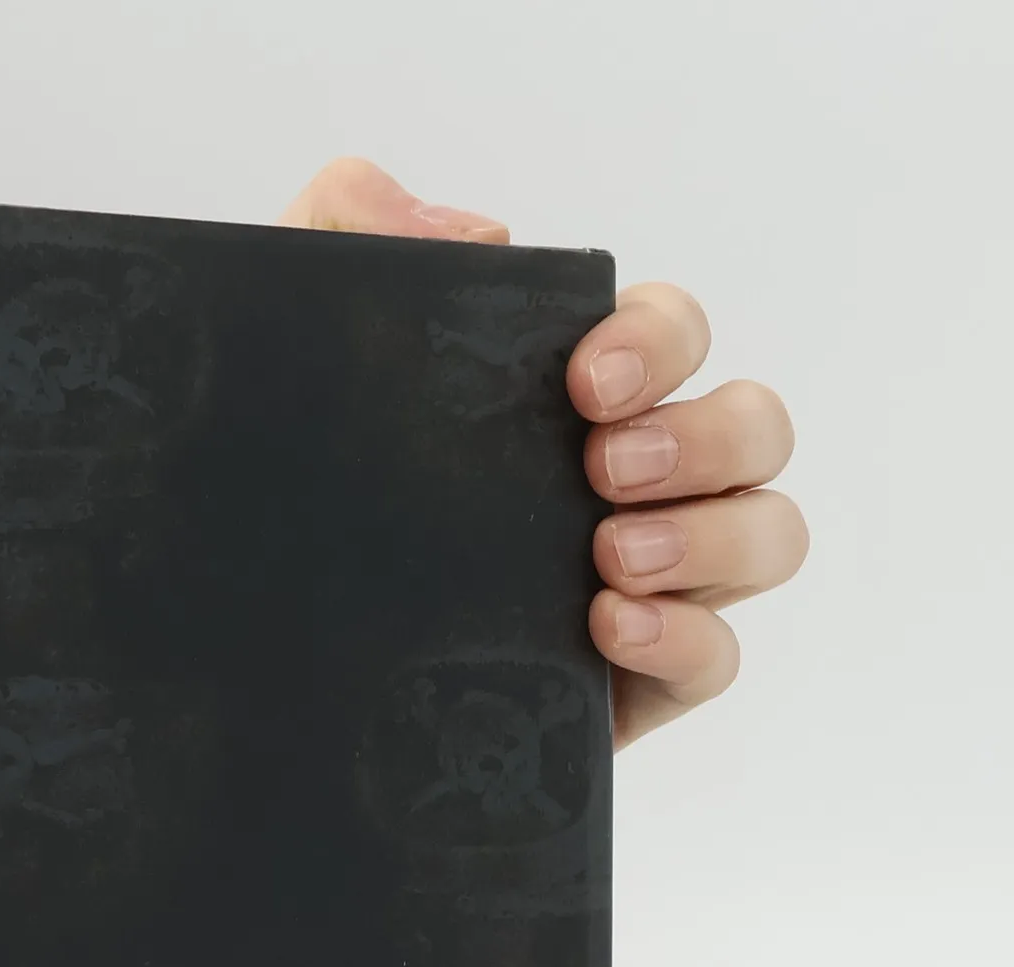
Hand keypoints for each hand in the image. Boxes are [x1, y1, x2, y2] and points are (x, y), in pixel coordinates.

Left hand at [280, 158, 807, 747]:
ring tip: (614, 556)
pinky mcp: (628, 684)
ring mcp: (642, 586)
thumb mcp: (280, 356)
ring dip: (717, 537)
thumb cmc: (281, 500)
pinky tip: (608, 629)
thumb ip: (343, 235)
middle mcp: (625, 485)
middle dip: (705, 436)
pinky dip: (687, 639)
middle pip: (753, 429)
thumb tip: (477, 235)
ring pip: (767, 537)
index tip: (586, 380)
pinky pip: (717, 659)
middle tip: (602, 469)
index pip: (670, 335)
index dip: (657, 340)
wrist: (247, 653)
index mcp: (565, 402)